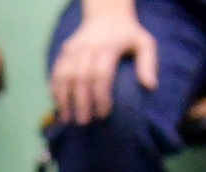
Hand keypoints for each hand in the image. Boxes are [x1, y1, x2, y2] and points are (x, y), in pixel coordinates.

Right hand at [50, 5, 158, 124]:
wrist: (107, 14)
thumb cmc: (128, 34)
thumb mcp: (145, 43)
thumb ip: (148, 63)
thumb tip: (150, 86)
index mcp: (108, 46)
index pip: (101, 75)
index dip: (100, 97)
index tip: (103, 114)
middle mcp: (88, 46)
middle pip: (80, 78)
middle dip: (81, 102)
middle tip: (84, 122)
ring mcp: (74, 47)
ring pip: (64, 75)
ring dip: (64, 98)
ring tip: (66, 118)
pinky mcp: (65, 50)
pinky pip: (56, 71)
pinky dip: (55, 88)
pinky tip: (58, 104)